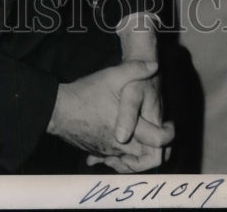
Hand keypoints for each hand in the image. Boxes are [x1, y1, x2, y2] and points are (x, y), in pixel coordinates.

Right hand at [47, 60, 172, 168]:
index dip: (169, 136)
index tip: (168, 125)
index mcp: (129, 130)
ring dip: (140, 154)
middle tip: (157, 132)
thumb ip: (135, 69)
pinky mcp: (97, 152)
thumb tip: (154, 64)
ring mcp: (108, 152)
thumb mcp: (112, 76)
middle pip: (148, 160)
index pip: (158, 144)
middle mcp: (120, 146)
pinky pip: (115, 161)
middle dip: (156, 148)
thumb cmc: (86, 94)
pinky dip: (121, 155)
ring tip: (142, 136)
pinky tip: (119, 140)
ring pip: (131, 163)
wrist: (58, 110)